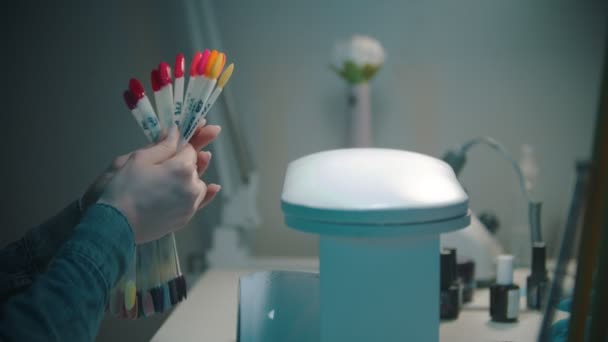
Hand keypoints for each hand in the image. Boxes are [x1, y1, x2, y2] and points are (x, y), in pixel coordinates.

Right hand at [81, 119, 221, 211]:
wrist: (115, 225)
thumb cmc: (124, 189)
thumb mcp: (139, 159)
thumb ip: (163, 145)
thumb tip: (177, 132)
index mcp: (182, 167)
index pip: (189, 148)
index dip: (183, 141)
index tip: (183, 134)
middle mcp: (192, 186)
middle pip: (194, 166)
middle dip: (186, 159)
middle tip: (179, 154)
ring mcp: (191, 204)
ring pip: (196, 183)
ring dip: (190, 176)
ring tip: (176, 174)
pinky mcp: (186, 218)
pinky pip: (200, 201)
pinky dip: (206, 193)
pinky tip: (213, 187)